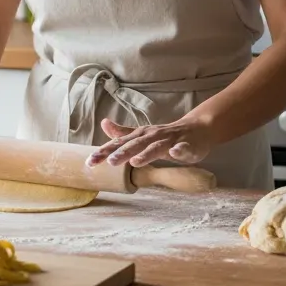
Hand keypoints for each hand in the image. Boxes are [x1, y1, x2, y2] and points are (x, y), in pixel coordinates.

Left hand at [86, 117, 213, 167]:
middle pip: (135, 145)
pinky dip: (179, 150)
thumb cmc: (166, 136)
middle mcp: (152, 136)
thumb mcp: (142, 135)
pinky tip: (175, 154)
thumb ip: (123, 133)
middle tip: (109, 162)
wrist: (196, 129)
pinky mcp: (186, 145)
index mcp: (140, 135)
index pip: (120, 144)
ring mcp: (170, 140)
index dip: (105, 152)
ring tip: (135, 162)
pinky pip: (183, 148)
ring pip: (157, 147)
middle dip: (122, 153)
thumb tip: (103, 124)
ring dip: (146, 154)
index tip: (90, 162)